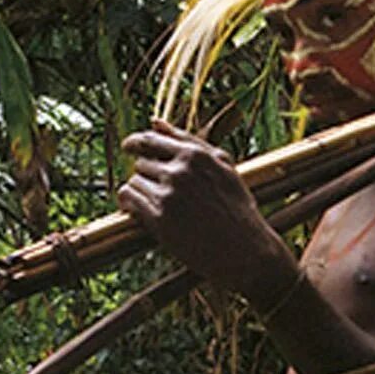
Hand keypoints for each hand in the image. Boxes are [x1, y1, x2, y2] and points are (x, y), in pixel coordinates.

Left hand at [118, 120, 295, 300]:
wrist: (245, 251)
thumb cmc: (237, 208)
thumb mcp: (223, 167)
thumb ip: (188, 141)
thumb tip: (154, 121)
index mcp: (195, 155)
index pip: (149, 139)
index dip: (135, 143)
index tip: (129, 148)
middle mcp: (179, 171)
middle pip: (140, 163)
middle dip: (147, 175)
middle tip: (163, 192)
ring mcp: (168, 195)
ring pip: (133, 182)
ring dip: (140, 192)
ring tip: (159, 206)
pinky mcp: (159, 219)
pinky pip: (129, 201)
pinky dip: (130, 205)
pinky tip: (140, 212)